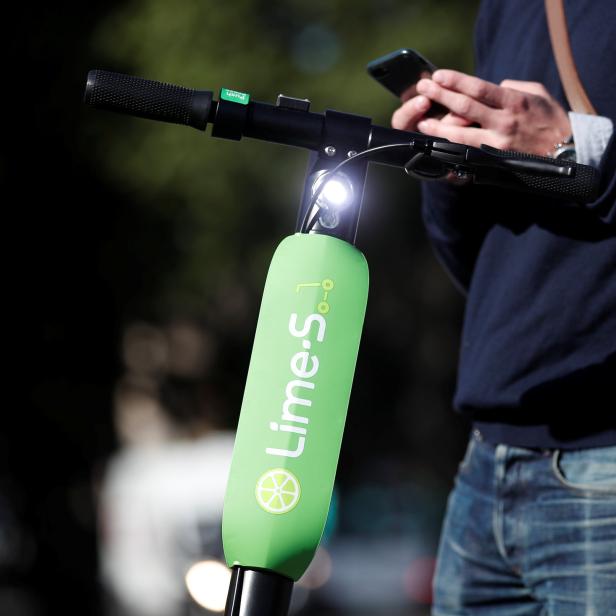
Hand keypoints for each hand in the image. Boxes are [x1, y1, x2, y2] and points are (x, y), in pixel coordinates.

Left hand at [392, 69, 571, 155]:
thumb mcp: (535, 94)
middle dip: (441, 97)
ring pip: (460, 135)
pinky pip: (468, 154)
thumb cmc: (550, 119)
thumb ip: (510, 88)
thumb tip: (490, 88)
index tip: (438, 76)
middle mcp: (503, 121)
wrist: (565, 152)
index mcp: (514, 101)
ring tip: (422, 122)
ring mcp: (497, 143)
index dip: (455, 81)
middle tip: (423, 89)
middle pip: (464, 107)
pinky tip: (437, 147)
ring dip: (439, 128)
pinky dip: (451, 151)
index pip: (478, 88)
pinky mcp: (494, 160)